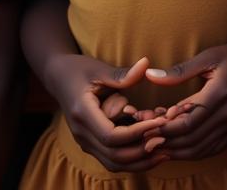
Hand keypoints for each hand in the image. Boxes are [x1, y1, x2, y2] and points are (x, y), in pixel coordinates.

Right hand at [45, 54, 168, 171]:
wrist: (59, 77)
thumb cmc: (80, 70)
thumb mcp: (100, 69)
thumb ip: (122, 74)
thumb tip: (146, 63)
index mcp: (83, 114)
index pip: (112, 136)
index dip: (138, 132)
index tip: (161, 122)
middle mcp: (82, 134)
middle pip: (114, 155)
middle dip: (142, 151)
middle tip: (167, 139)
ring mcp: (85, 141)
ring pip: (112, 163)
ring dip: (139, 161)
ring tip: (164, 150)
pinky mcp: (91, 143)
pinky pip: (111, 158)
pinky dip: (131, 158)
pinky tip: (151, 148)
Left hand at [144, 42, 226, 160]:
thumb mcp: (209, 57)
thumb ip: (180, 71)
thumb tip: (151, 75)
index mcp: (220, 93)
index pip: (187, 122)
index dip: (165, 128)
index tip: (147, 125)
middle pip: (190, 139)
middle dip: (165, 141)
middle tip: (145, 138)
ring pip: (199, 149)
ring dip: (176, 150)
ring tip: (157, 144)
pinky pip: (210, 150)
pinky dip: (191, 153)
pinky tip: (178, 147)